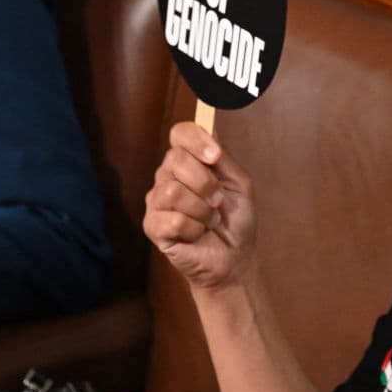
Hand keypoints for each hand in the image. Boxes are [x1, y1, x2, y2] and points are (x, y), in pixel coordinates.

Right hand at [144, 122, 257, 289]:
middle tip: (218, 202)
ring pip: (173, 191)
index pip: (180, 133)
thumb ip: (224, 159)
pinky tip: (197, 234)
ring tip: (209, 221)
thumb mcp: (239, 184)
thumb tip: (209, 135)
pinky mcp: (152, 225)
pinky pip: (173, 220)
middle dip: (206, 183)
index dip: (196, 141)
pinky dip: (194, 229)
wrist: (234, 257)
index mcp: (189, 161)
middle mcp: (168, 176)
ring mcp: (157, 200)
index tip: (215, 157)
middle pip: (174, 159)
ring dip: (202, 210)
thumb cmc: (236, 219)